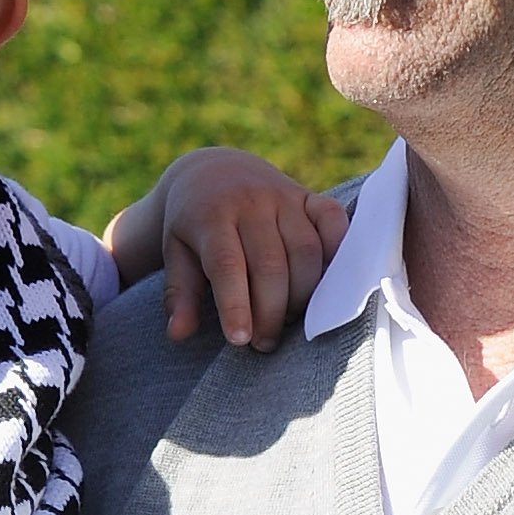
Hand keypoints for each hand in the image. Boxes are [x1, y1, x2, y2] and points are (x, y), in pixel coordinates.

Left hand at [135, 147, 348, 349]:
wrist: (215, 171)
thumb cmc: (193, 225)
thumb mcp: (175, 253)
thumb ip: (179, 293)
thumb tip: (178, 334)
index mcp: (211, 216)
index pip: (227, 265)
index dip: (236, 305)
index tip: (240, 340)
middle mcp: (251, 202)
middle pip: (271, 265)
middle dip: (271, 312)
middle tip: (264, 344)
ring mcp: (285, 197)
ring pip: (307, 251)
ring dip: (304, 296)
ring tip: (288, 322)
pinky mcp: (310, 196)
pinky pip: (334, 222)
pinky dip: (338, 253)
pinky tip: (328, 286)